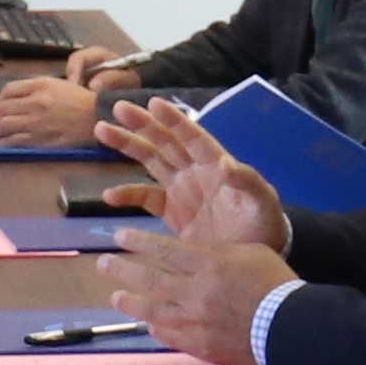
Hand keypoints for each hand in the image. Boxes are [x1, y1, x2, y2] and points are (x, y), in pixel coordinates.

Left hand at [0, 72, 109, 146]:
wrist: (97, 116)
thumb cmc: (81, 100)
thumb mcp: (59, 84)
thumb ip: (38, 88)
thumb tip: (18, 98)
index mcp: (40, 85)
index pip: (8, 90)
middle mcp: (35, 102)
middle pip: (2, 109)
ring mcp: (37, 121)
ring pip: (5, 126)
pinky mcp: (41, 138)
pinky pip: (16, 141)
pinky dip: (4, 143)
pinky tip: (0, 144)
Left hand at [93, 229, 295, 364]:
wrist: (290, 327)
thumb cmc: (275, 284)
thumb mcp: (249, 251)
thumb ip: (217, 251)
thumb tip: (193, 255)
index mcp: (207, 263)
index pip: (163, 250)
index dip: (138, 242)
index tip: (119, 237)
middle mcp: (194, 292)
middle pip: (149, 279)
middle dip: (122, 270)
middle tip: (103, 265)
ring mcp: (194, 321)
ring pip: (153, 309)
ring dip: (131, 302)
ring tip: (116, 298)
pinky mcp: (200, 345)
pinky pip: (170, 335)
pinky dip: (156, 328)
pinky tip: (148, 324)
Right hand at [98, 99, 288, 249]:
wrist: (252, 261)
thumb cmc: (263, 225)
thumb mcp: (262, 203)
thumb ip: (248, 182)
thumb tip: (226, 163)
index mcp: (215, 164)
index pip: (192, 136)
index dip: (174, 120)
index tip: (153, 103)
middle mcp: (195, 170)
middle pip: (165, 141)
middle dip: (142, 124)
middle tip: (118, 107)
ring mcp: (181, 190)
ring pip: (150, 160)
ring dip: (128, 145)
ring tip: (102, 130)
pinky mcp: (171, 212)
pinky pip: (145, 198)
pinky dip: (127, 195)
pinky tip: (109, 196)